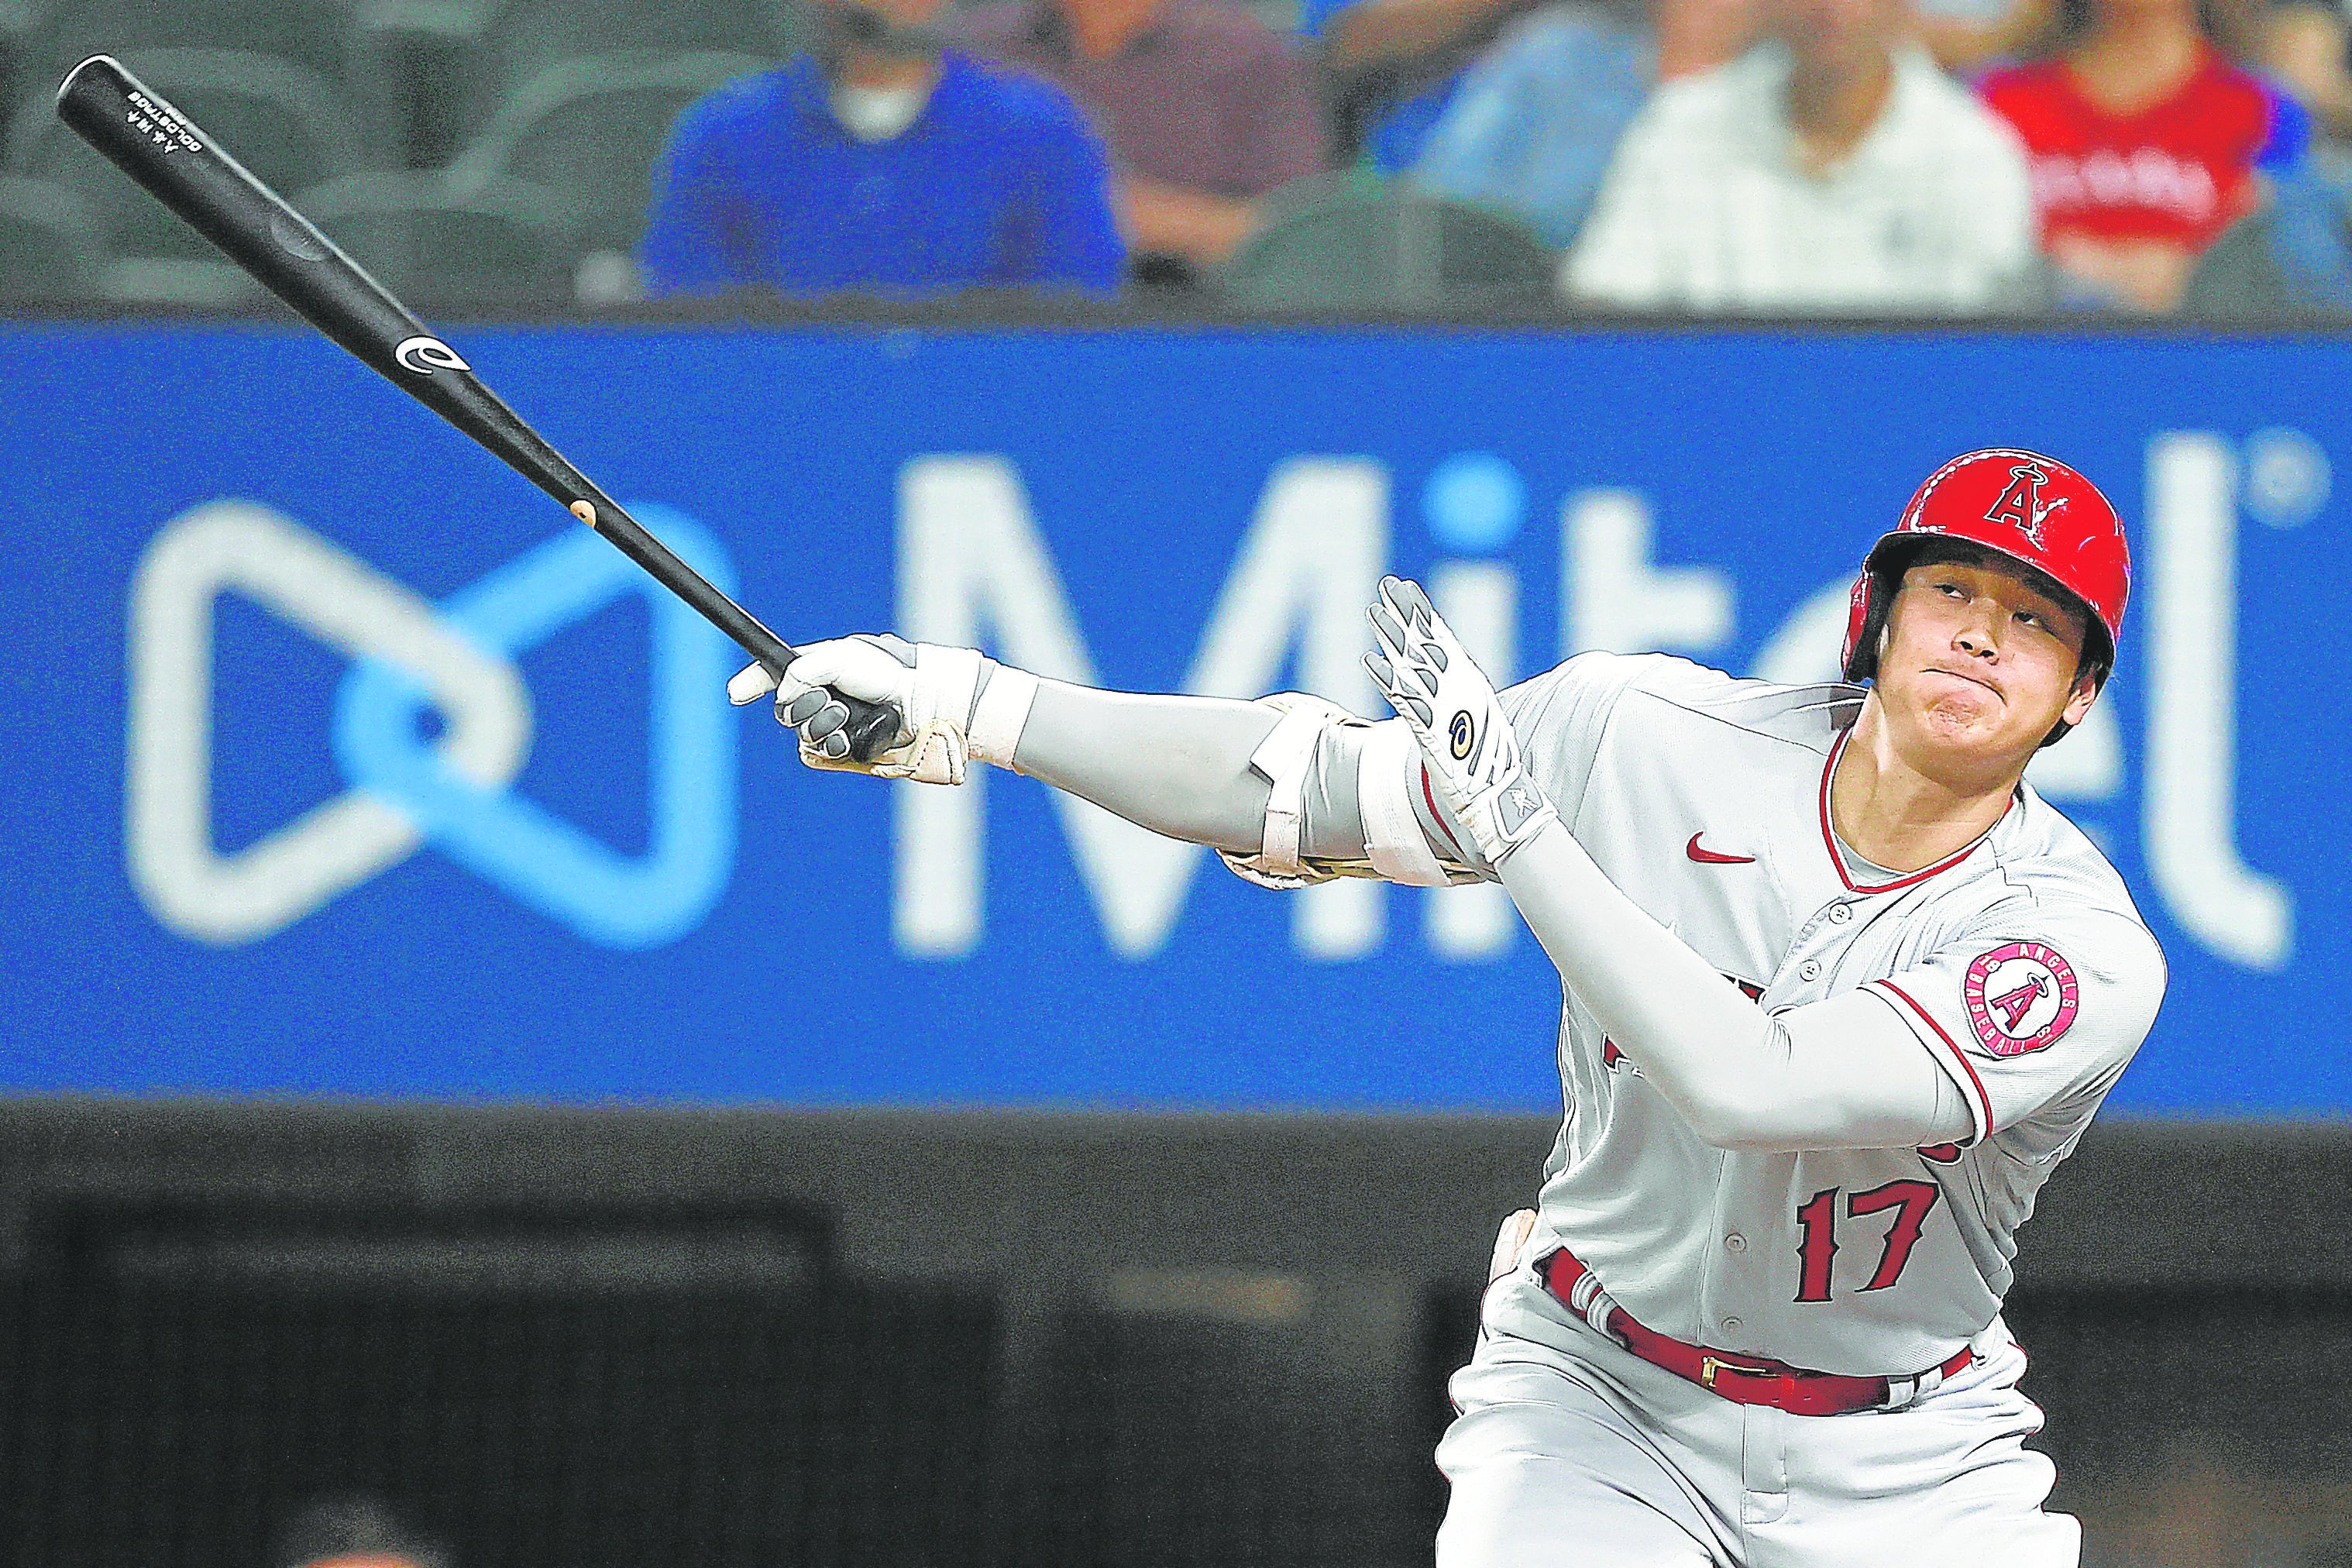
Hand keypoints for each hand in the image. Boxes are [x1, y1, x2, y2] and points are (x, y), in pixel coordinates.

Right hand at [728, 634, 983, 784]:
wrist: (919, 703)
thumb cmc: (887, 673)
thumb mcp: (840, 657)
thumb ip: (804, 670)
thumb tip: (784, 696)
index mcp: (818, 669)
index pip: (774, 674)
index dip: (752, 682)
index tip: (736, 693)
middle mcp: (822, 697)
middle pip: (785, 711)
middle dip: (805, 706)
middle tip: (833, 700)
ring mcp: (833, 725)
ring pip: (802, 735)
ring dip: (823, 725)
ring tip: (849, 716)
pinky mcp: (845, 749)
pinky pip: (818, 755)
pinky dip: (832, 745)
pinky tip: (850, 737)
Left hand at [1364, 574, 1556, 865]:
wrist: (1501, 802)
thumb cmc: (1489, 769)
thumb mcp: (1477, 725)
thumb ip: (1460, 704)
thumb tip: (1444, 694)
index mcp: (1470, 686)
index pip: (1443, 641)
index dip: (1423, 614)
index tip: (1405, 589)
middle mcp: (1459, 692)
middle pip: (1427, 645)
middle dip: (1406, 614)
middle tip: (1386, 585)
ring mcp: (1446, 710)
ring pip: (1414, 665)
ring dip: (1392, 637)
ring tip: (1372, 610)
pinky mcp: (1432, 733)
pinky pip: (1405, 701)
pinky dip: (1387, 680)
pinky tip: (1368, 660)